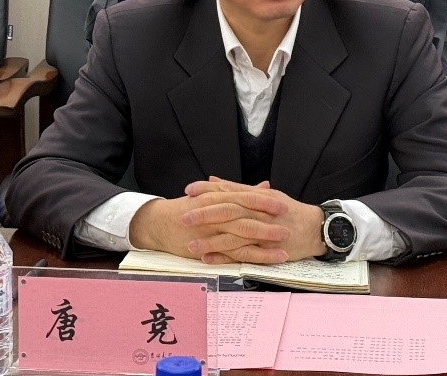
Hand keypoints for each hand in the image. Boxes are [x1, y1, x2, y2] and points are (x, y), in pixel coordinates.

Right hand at [129, 180, 292, 263]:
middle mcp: (215, 214)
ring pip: (241, 236)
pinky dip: (253, 257)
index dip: (263, 201)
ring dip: (264, 241)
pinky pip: (234, 254)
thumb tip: (265, 186)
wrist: (160, 223)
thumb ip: (241, 191)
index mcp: (217, 198)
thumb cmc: (189, 208)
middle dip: (267, 219)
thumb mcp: (213, 196)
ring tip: (284, 244)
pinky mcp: (209, 249)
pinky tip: (269, 259)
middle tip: (287, 222)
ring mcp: (211, 232)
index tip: (282, 203)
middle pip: (244, 216)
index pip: (243, 197)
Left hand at [183, 176, 325, 263]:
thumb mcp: (265, 195)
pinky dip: (225, 257)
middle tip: (184, 217)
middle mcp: (259, 212)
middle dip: (205, 214)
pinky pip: (242, 255)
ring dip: (211, 240)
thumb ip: (238, 189)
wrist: (315, 229)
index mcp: (257, 197)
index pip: (228, 191)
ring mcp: (263, 232)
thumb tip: (213, 180)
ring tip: (190, 244)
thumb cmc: (288, 211)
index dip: (207, 190)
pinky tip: (208, 258)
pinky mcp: (267, 250)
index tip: (188, 190)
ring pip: (233, 235)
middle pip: (229, 211)